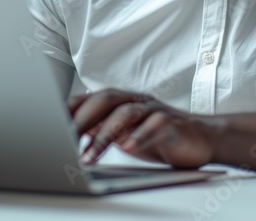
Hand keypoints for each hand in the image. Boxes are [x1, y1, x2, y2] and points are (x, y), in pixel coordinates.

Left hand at [69, 88, 216, 168]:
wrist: (204, 138)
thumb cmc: (161, 136)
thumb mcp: (127, 134)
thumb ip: (104, 129)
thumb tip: (73, 133)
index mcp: (124, 101)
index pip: (93, 99)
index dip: (72, 108)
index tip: (51, 123)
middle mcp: (138, 101)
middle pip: (107, 100)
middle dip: (84, 119)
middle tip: (66, 139)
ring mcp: (156, 110)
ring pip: (127, 114)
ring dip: (106, 134)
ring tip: (91, 155)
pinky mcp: (173, 123)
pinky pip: (154, 126)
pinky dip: (139, 136)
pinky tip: (128, 148)